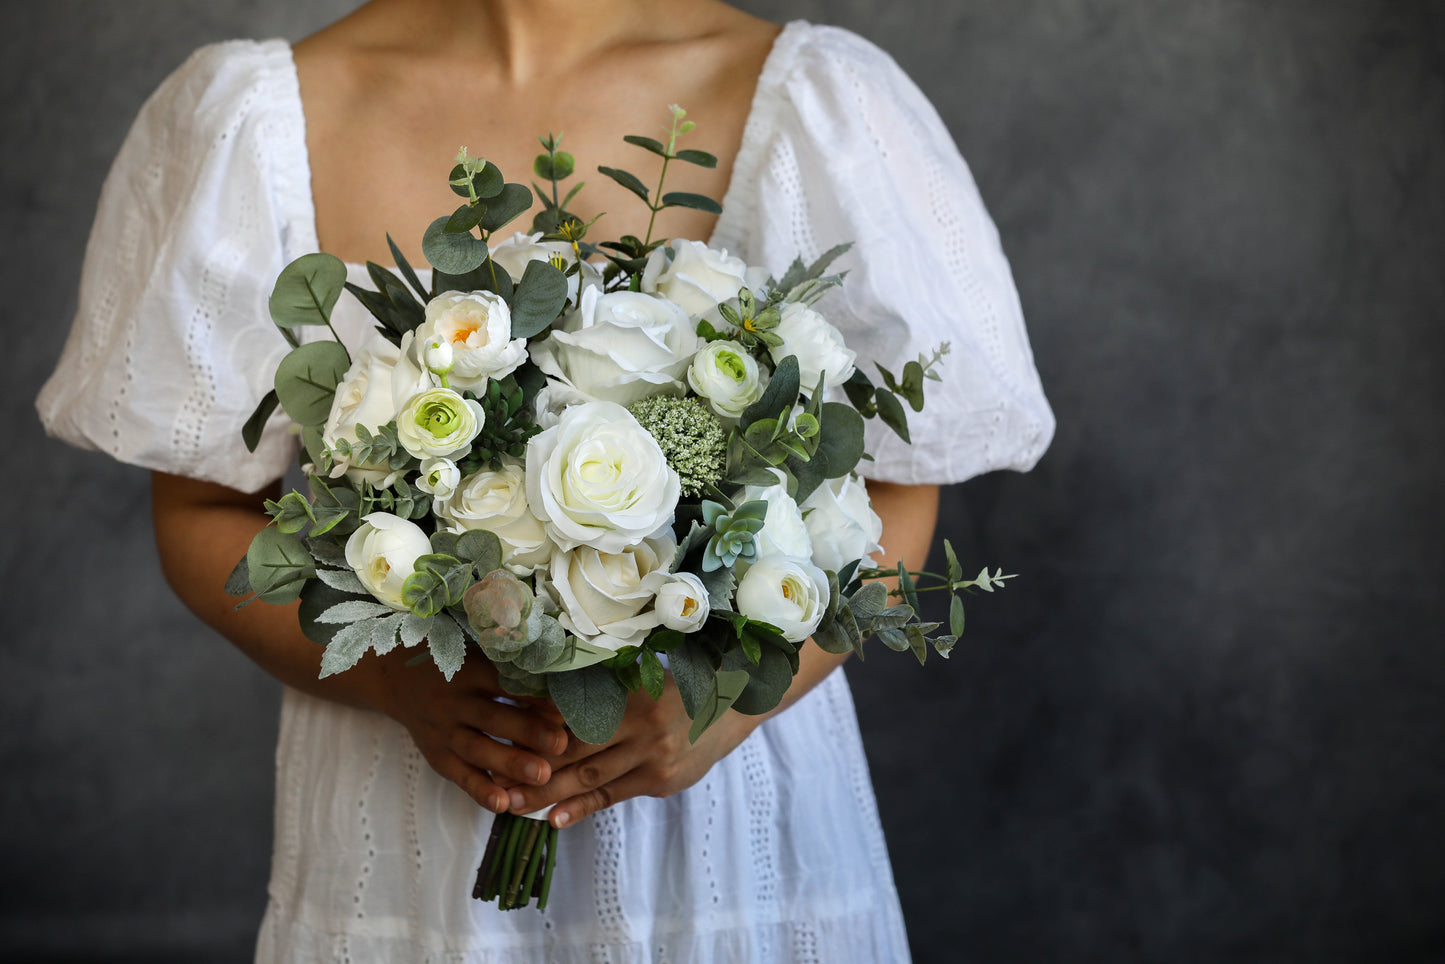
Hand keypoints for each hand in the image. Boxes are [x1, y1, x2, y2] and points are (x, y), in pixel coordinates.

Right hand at [370, 649, 568, 813]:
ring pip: (478, 749)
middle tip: (560, 744)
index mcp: (472, 671)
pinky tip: (503, 804)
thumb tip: (565, 680)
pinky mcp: (437, 755)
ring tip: (542, 776)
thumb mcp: (479, 656)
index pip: (506, 683)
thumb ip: (513, 668)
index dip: (534, 695)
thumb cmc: (456, 665)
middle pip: (493, 717)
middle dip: (528, 731)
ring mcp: (443, 730)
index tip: (565, 706)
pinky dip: (480, 790)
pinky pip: (459, 775)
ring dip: (510, 764)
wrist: (397, 679)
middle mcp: (455, 701)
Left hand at [503, 675, 759, 827]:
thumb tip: (541, 698)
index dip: (534, 725)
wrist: (729, 710)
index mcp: (627, 691)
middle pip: (573, 748)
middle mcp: (639, 721)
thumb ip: (600, 691)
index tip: (499, 732)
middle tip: (493, 779)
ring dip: (547, 792)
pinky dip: (582, 808)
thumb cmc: (673, 692)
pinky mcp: (659, 779)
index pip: (572, 710)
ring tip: (512, 803)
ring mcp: (651, 753)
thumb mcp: (639, 681)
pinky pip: (612, 796)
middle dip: (532, 766)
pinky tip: (554, 819)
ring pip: (589, 776)